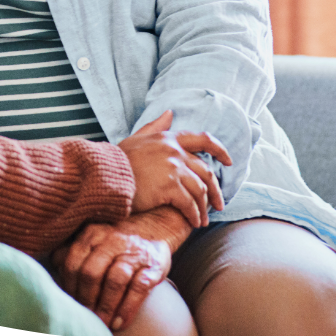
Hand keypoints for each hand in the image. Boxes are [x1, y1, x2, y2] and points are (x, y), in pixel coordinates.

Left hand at [53, 221, 171, 331]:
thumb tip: (55, 269)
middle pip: (92, 272)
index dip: (69, 286)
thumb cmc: (115, 241)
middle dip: (86, 299)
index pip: (73, 261)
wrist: (155, 226)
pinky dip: (127, 307)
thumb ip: (72, 251)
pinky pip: (139, 287)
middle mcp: (112, 240)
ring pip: (115, 280)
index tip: (70, 304)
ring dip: (106, 306)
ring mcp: (133, 252)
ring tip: (101, 324)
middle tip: (85, 318)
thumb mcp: (93, 238)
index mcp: (92, 233)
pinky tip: (119, 322)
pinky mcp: (153, 265)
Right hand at [118, 110, 231, 227]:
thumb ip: (155, 127)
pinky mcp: (169, 186)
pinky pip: (189, 204)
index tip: (229, 161)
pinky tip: (193, 222)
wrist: (105, 176)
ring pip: (200, 190)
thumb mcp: (136, 138)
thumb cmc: (118, 160)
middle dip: (216, 190)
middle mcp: (173, 151)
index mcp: (168, 138)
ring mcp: (172, 168)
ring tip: (202, 219)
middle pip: (206, 171)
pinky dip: (194, 215)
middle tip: (218, 204)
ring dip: (203, 208)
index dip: (220, 149)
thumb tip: (170, 113)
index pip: (203, 139)